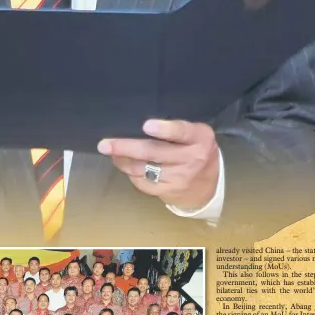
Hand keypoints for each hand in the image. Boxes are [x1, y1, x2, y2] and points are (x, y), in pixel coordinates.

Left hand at [98, 119, 220, 212]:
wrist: (209, 187)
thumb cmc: (196, 151)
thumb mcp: (196, 135)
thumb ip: (176, 129)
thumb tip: (138, 123)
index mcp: (200, 138)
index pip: (182, 132)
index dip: (164, 129)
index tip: (146, 125)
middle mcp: (191, 158)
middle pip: (154, 152)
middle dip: (127, 147)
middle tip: (105, 144)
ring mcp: (179, 178)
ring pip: (143, 169)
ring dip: (123, 160)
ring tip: (111, 152)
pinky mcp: (168, 192)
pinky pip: (142, 182)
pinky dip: (130, 173)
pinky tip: (125, 165)